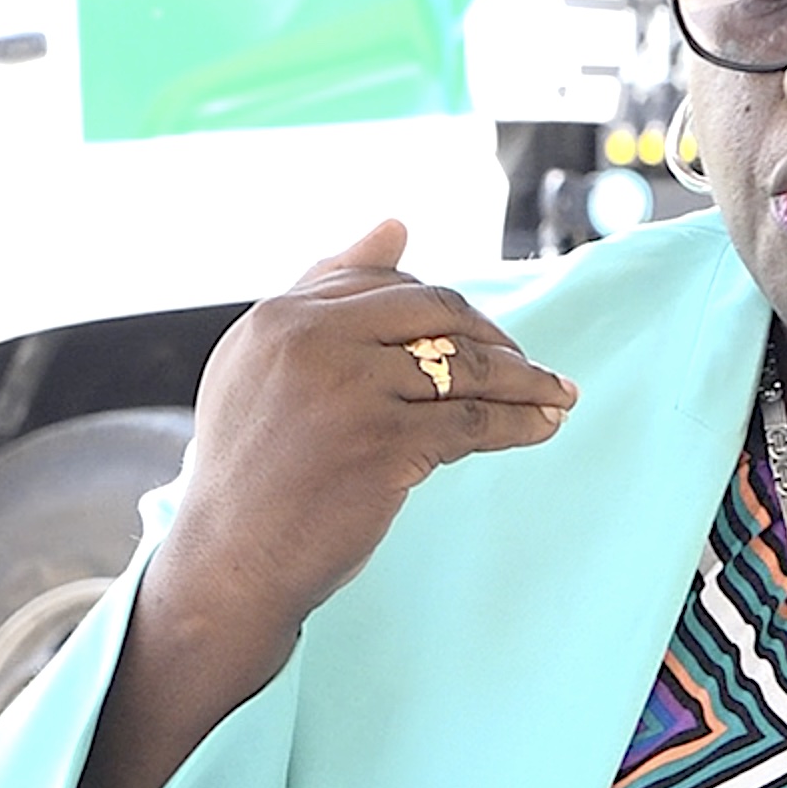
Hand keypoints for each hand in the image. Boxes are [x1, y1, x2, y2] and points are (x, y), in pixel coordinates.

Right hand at [158, 220, 578, 628]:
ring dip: (524, 379)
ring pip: (466, 366)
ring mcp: (349, 390)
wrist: (228, 564)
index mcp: (280, 314)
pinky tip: (543, 426)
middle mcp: (310, 340)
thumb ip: (326, 292)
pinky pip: (473, 421)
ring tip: (558, 394)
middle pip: (437, 312)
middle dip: (493, 335)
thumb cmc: (254, 469)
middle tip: (528, 363)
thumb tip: (397, 223)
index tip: (480, 335)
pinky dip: (519, 421)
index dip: (444, 310)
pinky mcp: (384, 444)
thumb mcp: (267, 367)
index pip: (389, 285)